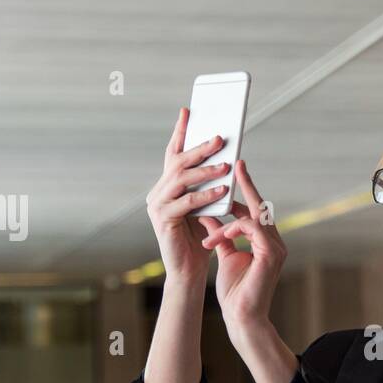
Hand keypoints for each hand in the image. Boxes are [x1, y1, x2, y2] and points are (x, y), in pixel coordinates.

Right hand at [146, 107, 229, 283]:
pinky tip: (222, 190)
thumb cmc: (200, 240)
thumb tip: (226, 160)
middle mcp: (158, 192)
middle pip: (177, 162)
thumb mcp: (207, 207)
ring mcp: (157, 205)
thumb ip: (209, 186)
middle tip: (219, 137)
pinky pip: (186, 202)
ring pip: (181, 179)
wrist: (188, 272)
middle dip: (199, 147)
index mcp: (167, 186)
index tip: (188, 110)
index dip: (181, 132)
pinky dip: (205, 195)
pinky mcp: (162, 220)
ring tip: (225, 164)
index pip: (174, 153)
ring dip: (205, 170)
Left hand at [197, 158, 286, 337]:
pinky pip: (251, 228)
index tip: (234, 171)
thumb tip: (208, 214)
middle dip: (246, 185)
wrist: (241, 317)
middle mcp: (275, 242)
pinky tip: (217, 238)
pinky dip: (232, 229)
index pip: (255, 210)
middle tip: (235, 165)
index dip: (244, 191)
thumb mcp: (225, 256)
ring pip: (254, 216)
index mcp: (266, 242)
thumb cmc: (235, 291)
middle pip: (260, 206)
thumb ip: (221, 235)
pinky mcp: (271, 254)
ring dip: (227, 220)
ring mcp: (276, 248)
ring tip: (208, 233)